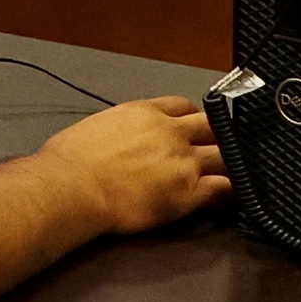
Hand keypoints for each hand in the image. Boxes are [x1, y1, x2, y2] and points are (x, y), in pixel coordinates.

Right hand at [39, 96, 230, 235]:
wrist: (73, 187)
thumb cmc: (72, 160)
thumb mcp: (97, 125)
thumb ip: (122, 126)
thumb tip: (124, 137)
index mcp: (144, 112)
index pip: (183, 106)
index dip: (192, 118)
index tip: (194, 127)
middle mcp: (169, 132)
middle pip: (211, 126)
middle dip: (217, 136)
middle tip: (217, 149)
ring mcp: (183, 161)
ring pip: (224, 156)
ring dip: (226, 164)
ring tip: (227, 173)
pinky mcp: (188, 192)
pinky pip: (224, 187)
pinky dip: (229, 191)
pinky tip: (227, 196)